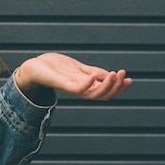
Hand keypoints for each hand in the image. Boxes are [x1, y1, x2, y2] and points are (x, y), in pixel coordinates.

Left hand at [14, 53, 131, 100]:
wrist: (33, 67)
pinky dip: (87, 84)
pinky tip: (95, 75)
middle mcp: (79, 90)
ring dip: (106, 86)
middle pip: (102, 96)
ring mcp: (71, 88)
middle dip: (116, 87)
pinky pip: (76, 89)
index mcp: (85, 87)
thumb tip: (111, 76)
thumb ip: (93, 72)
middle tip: (124, 74)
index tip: (130, 79)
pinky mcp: (61, 84)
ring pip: (93, 95)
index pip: (106, 93)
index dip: (119, 88)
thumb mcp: (78, 68)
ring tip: (115, 74)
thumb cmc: (55, 68)